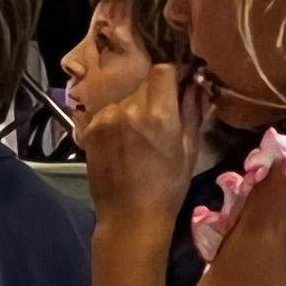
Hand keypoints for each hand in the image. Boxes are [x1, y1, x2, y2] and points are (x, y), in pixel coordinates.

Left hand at [74, 57, 213, 221]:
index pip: (164, 71)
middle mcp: (127, 108)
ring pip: (127, 97)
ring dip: (139, 105)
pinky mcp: (89, 127)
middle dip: (159, 91)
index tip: (185, 78)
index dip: (176, 71)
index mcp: (157, 113)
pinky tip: (128, 139)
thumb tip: (196, 83)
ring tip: (146, 130)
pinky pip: (110, 111)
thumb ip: (192, 111)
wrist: (129, 214)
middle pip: (145, 83)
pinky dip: (121, 117)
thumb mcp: (190, 149)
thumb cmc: (169, 186)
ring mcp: (104, 117)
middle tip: (169, 108)